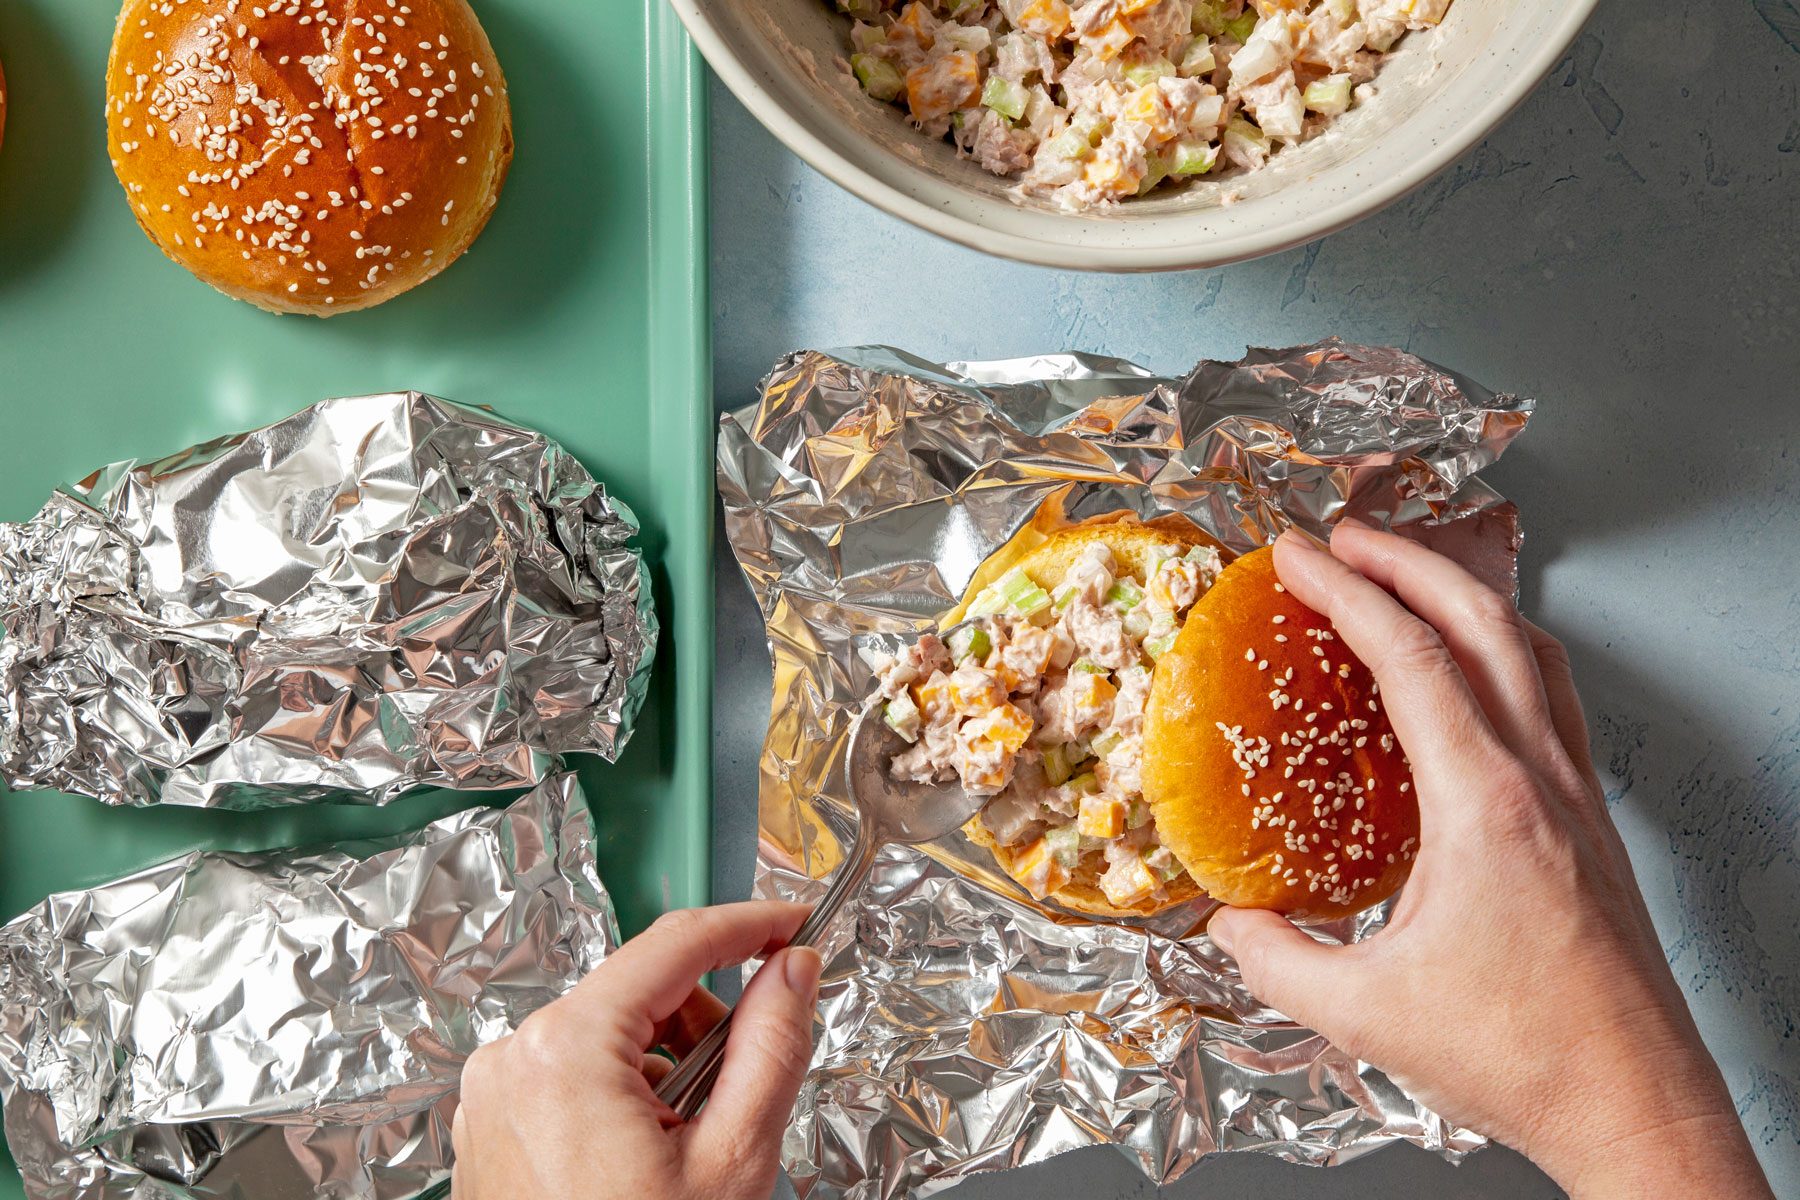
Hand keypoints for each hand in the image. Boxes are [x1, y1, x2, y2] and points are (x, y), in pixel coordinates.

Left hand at [452, 901, 821, 1199]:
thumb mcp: (731, 1159)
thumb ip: (771, 1047)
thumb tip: (791, 971)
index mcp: (566, 1048)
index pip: (675, 943)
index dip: (748, 924)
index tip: (795, 923)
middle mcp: (514, 1057)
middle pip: (642, 990)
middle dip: (705, 1027)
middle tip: (739, 1095)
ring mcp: (494, 1092)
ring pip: (611, 1033)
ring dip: (666, 1069)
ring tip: (684, 1149)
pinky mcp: (492, 1123)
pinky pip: (574, 1073)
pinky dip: (624, 1095)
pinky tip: (645, 1160)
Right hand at [1206, 526, 1771, 1199]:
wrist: (1634, 1104)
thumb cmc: (1519, 1058)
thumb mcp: (1364, 1013)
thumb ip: (1275, 958)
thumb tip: (1224, 921)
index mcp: (1485, 805)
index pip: (1411, 657)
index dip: (1346, 590)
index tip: (1296, 554)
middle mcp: (1543, 780)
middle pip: (1482, 622)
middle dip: (1407, 559)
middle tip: (1343, 535)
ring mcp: (1579, 796)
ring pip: (1531, 651)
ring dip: (1464, 596)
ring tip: (1406, 580)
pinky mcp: (1592, 823)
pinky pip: (1551, 700)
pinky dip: (1504, 654)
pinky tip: (1471, 678)